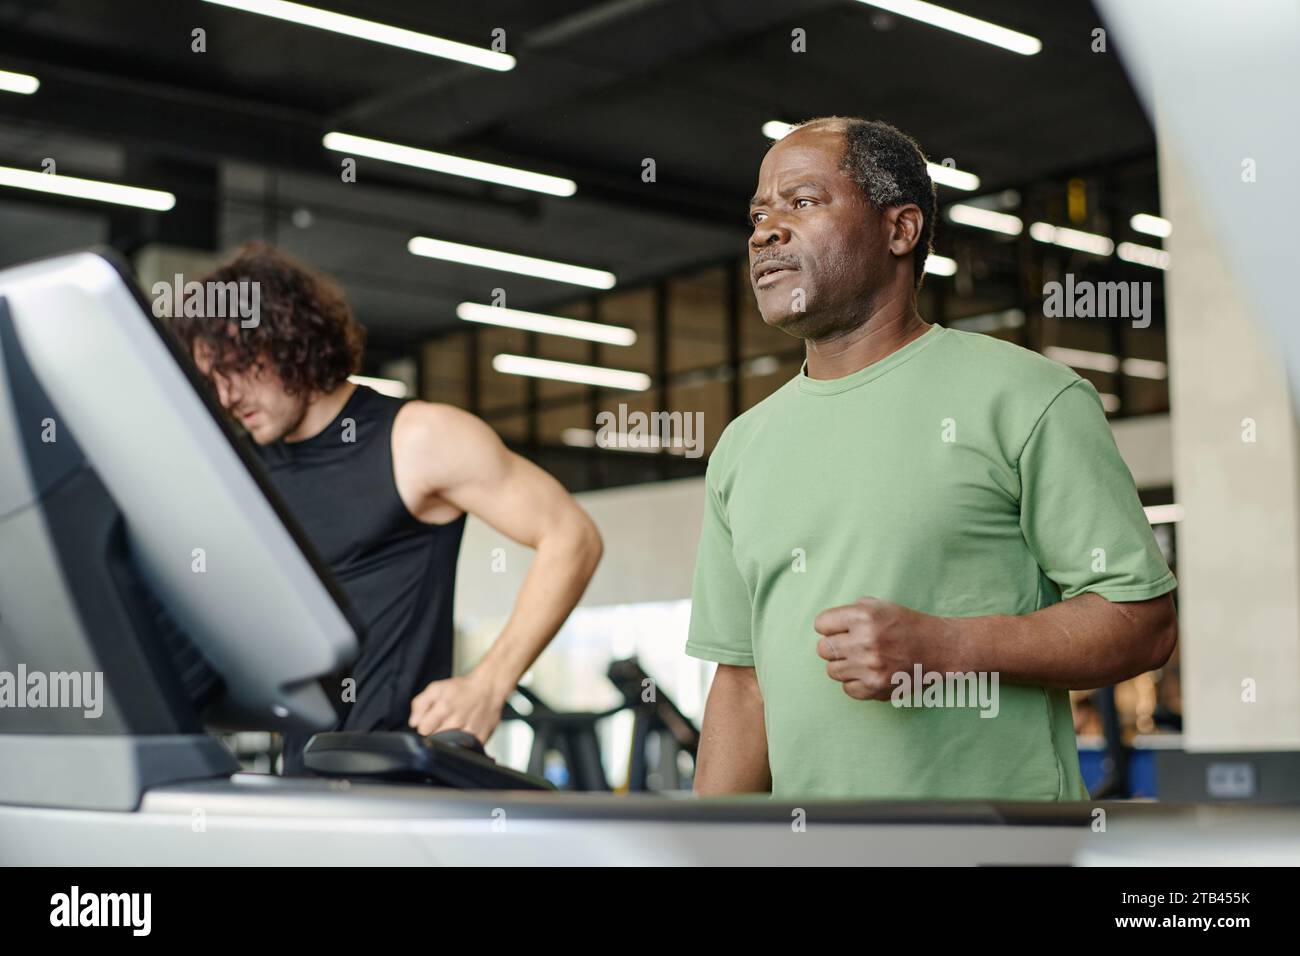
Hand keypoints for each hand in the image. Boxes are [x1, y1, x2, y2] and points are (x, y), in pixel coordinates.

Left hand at [408, 671, 508, 739]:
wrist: (488, 688)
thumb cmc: (461, 689)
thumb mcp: (436, 688)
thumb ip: (420, 704)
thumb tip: (413, 723)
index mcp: (443, 708)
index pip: (423, 730)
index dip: (424, 726)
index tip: (430, 722)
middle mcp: (457, 721)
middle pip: (435, 740)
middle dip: (435, 734)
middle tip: (442, 725)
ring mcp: (470, 731)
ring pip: (449, 747)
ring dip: (448, 741)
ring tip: (452, 730)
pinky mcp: (480, 738)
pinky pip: (466, 750)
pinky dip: (462, 746)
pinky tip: (463, 736)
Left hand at [814, 596, 955, 700]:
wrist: (941, 648)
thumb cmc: (908, 624)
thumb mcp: (880, 605)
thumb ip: (850, 612)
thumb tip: (825, 627)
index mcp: (864, 616)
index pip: (821, 624)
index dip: (830, 626)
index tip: (840, 629)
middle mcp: (865, 641)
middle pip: (823, 649)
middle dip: (834, 646)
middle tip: (851, 645)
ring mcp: (870, 666)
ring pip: (832, 671)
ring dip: (843, 665)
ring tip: (861, 659)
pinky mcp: (877, 687)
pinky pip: (847, 689)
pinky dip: (855, 682)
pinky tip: (868, 673)